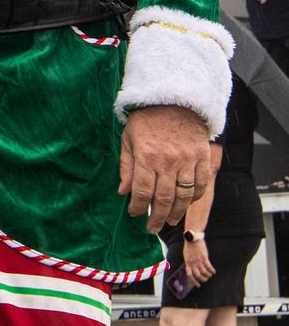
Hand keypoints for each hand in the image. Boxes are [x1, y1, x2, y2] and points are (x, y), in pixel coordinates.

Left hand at [119, 105, 209, 232]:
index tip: (134, 214)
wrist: (174, 98)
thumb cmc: (147, 118)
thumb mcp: (129, 137)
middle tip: (152, 228)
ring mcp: (188, 159)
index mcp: (147, 156)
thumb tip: (123, 192)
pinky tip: (186, 203)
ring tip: (170, 221)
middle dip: (157, 218)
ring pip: (184, 196)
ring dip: (177, 213)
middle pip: (164, 199)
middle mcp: (168, 161)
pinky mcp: (202, 156)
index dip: (138, 208)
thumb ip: (126, 166)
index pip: (143, 192)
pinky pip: (201, 184)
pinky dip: (195, 197)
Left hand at [183, 238, 214, 286]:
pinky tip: (213, 271)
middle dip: (203, 279)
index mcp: (188, 262)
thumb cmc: (189, 246)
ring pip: (204, 272)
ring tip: (210, 275)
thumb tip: (191, 268)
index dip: (194, 281)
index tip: (198, 285)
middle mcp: (193, 263)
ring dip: (208, 275)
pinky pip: (209, 267)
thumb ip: (189, 262)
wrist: (192, 237)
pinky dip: (212, 270)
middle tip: (206, 279)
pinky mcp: (204, 257)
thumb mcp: (186, 255)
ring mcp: (198, 260)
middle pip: (198, 275)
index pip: (190, 275)